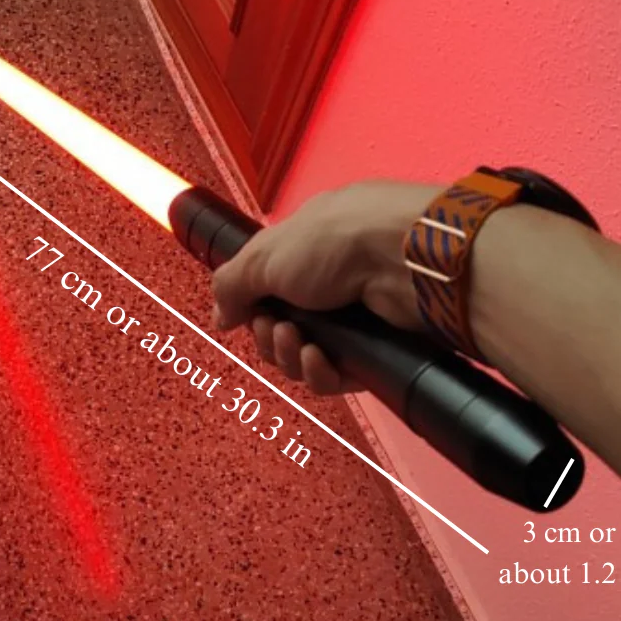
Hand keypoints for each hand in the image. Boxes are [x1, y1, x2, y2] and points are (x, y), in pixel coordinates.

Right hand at [211, 180, 441, 394]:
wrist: (401, 259)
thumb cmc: (331, 244)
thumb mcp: (264, 255)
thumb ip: (231, 285)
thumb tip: (219, 317)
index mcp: (304, 251)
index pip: (267, 289)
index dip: (250, 307)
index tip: (243, 314)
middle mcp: (329, 283)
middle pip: (281, 329)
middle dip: (268, 336)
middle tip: (274, 328)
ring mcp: (354, 318)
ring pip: (305, 357)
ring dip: (290, 355)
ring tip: (297, 340)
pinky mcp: (376, 351)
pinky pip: (336, 376)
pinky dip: (320, 372)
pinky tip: (319, 358)